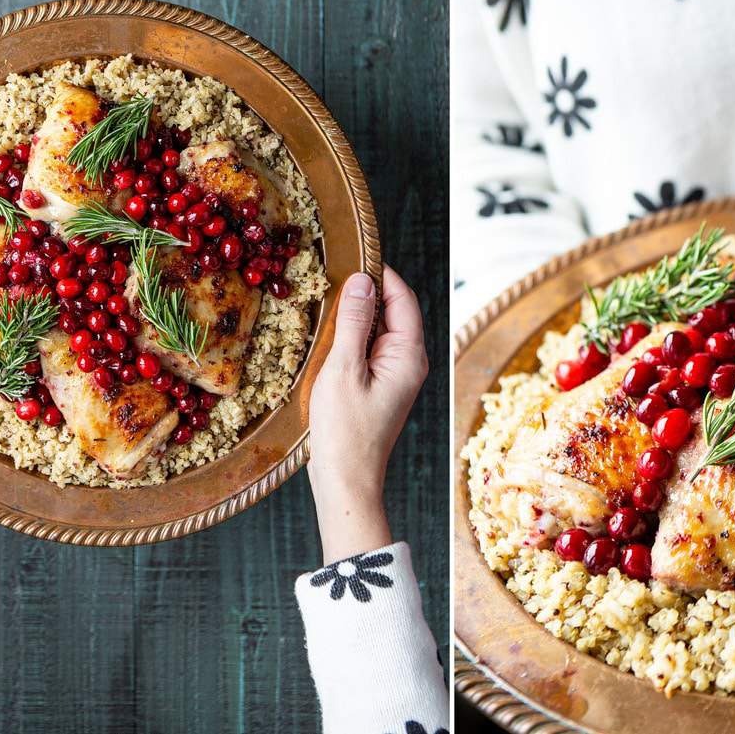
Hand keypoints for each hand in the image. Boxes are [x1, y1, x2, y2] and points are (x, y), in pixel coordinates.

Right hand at [307, 265, 427, 562]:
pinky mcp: (379, 387)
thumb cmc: (345, 431)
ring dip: (356, 315)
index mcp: (409, 355)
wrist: (346, 482)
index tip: (355, 253)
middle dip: (366, 291)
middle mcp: (409, 362)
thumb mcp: (343, 370)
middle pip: (392, 311)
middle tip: (333, 274)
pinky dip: (351, 337)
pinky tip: (327, 336)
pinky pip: (369, 350)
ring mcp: (395, 375)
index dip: (381, 273)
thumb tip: (362, 281)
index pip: (403, 298)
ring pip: (378, 330)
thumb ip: (354, 323)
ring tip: (325, 300)